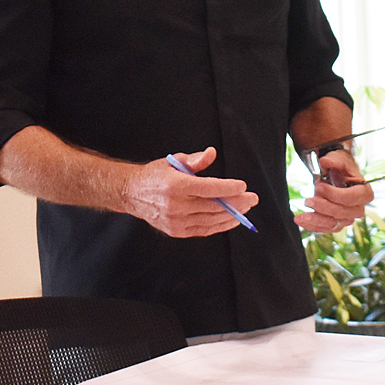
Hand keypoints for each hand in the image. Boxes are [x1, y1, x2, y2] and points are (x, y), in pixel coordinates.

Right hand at [121, 147, 256, 237]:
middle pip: (214, 205)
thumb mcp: (173, 160)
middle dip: (237, 203)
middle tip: (252, 199)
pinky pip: (204, 230)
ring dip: (232, 215)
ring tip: (245, 209)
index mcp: (175, 185)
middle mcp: (175, 205)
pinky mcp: (176, 231)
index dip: (229, 188)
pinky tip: (231, 219)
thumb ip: (195, 160)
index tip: (243, 187)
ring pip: (211, 220)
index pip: (209, 188)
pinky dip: (220, 225)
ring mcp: (176, 221)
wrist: (132, 193)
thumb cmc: (155, 175)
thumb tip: (211, 154)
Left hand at [295, 149, 370, 232]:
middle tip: (308, 200)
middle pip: (341, 213)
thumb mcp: (339, 159)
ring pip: (332, 224)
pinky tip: (301, 220)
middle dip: (323, 207)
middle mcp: (358, 208)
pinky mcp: (336, 224)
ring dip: (316, 220)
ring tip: (301, 216)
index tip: (319, 187)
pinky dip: (312, 226)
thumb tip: (326, 162)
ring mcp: (347, 218)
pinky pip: (325, 229)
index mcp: (364, 193)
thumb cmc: (340, 167)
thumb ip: (334, 160)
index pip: (351, 198)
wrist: (335, 174)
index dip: (335, 195)